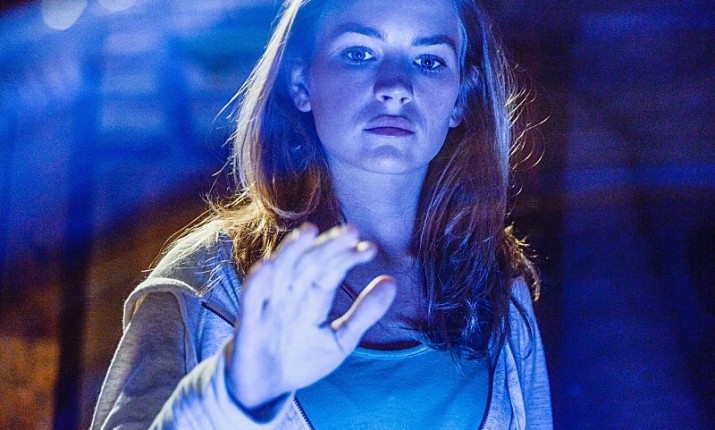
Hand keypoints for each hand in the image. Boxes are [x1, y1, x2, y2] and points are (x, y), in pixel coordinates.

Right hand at [226, 223, 396, 408]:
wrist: (264, 389)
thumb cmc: (301, 359)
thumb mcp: (340, 339)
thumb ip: (364, 313)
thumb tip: (392, 281)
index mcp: (314, 295)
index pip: (332, 268)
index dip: (348, 257)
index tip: (370, 249)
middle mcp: (293, 293)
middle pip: (310, 262)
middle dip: (329, 246)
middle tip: (351, 231)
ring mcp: (270, 305)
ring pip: (280, 270)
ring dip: (292, 250)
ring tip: (309, 231)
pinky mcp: (249, 322)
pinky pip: (252, 298)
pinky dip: (258, 281)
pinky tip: (268, 265)